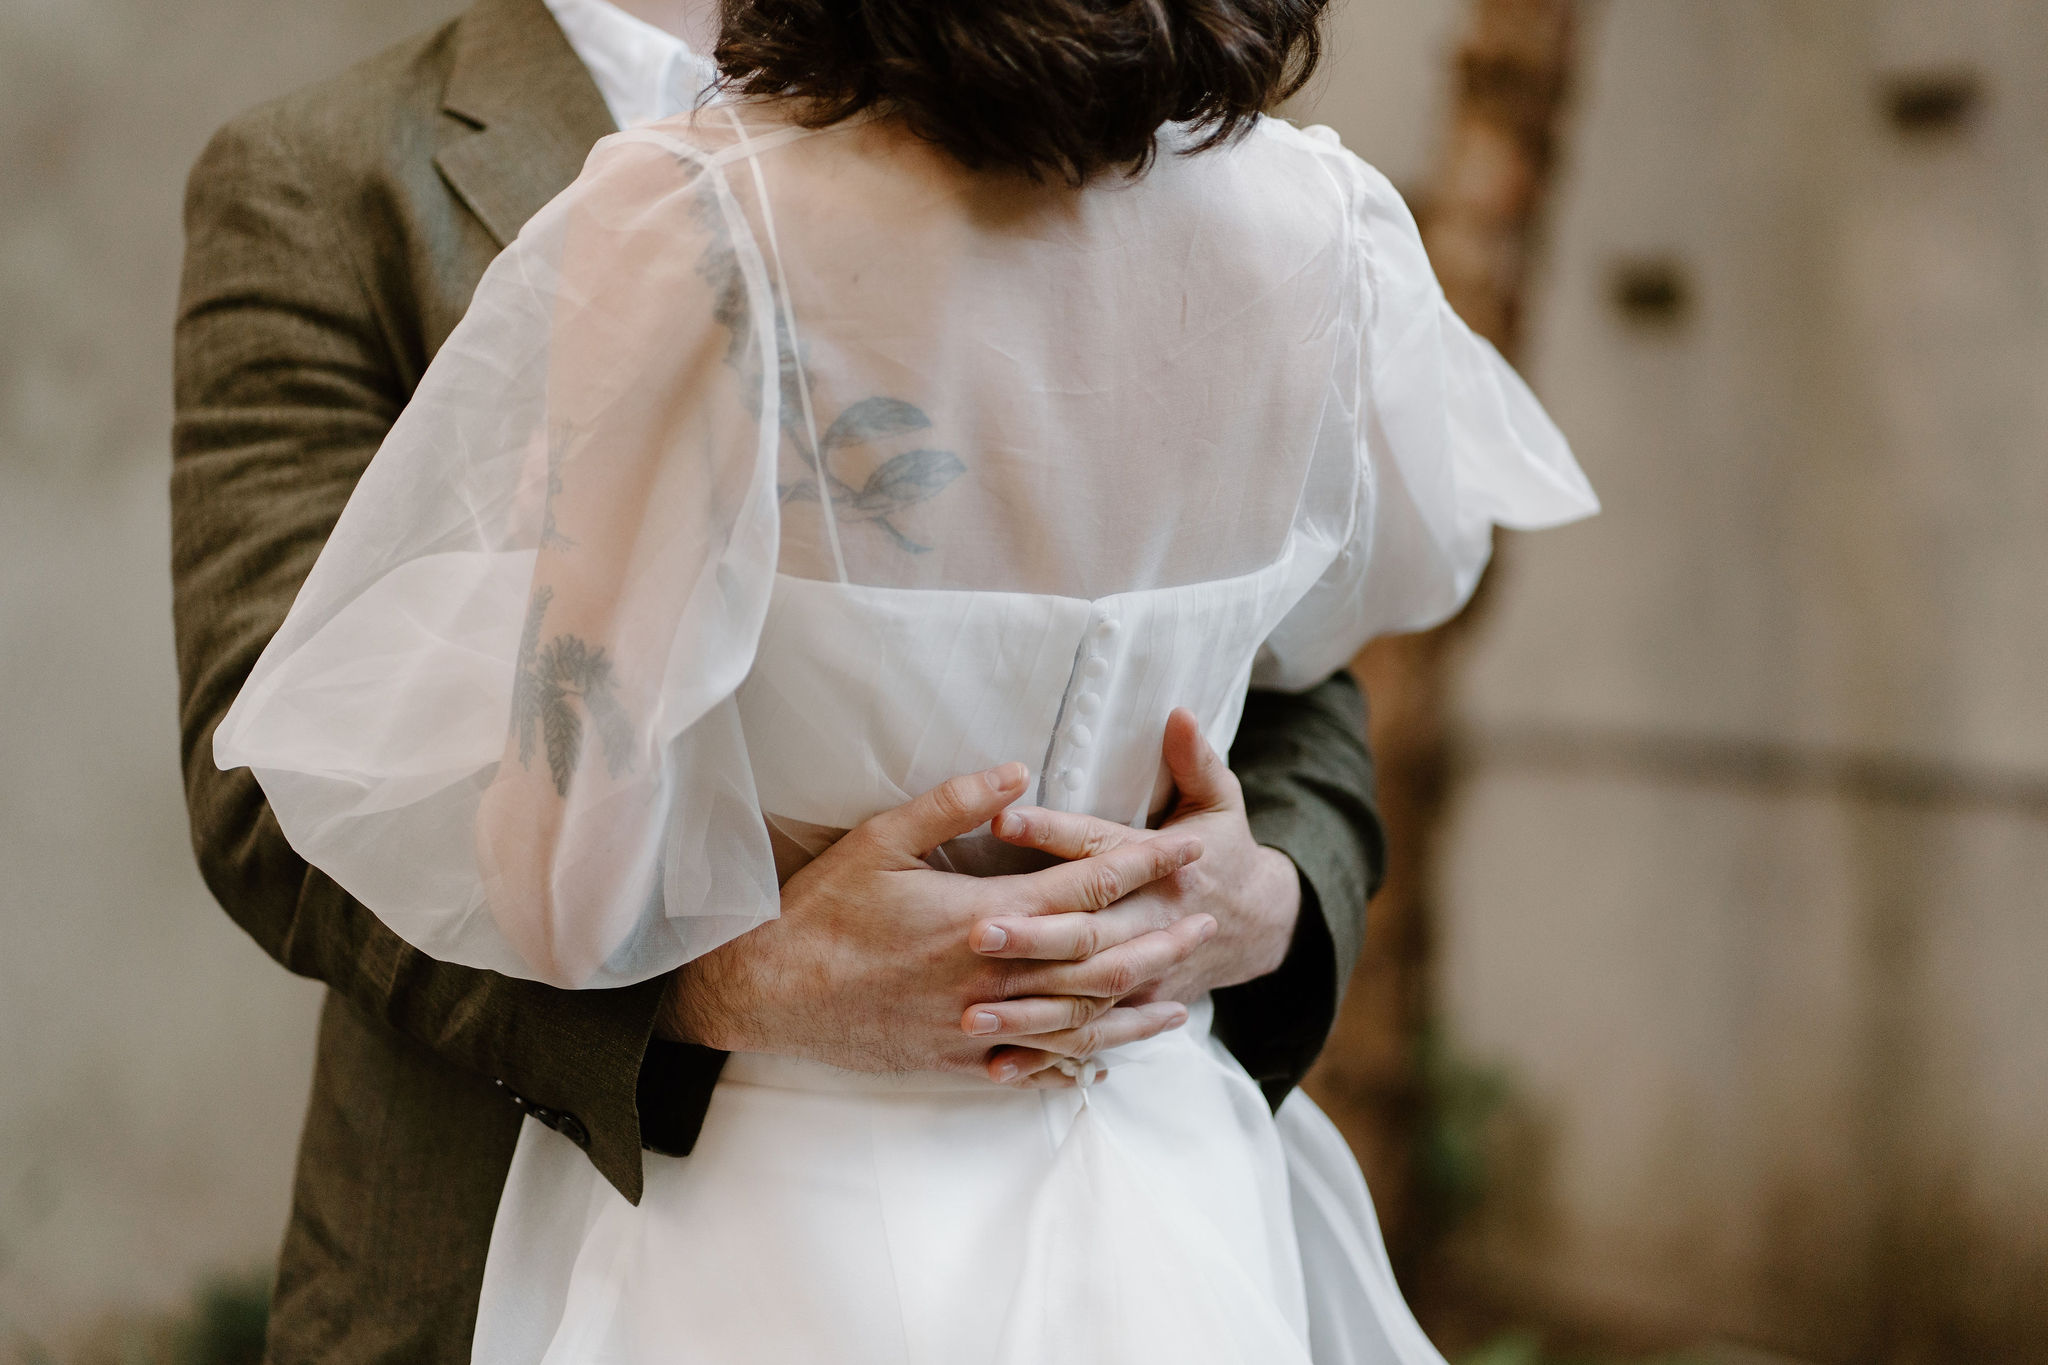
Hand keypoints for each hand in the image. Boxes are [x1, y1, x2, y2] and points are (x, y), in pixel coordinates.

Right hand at [657, 763, 1217, 1085]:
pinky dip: (1074, 1061)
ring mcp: (977, 1026)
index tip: (1186, 848)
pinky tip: (1102, 1060)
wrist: (769, 991)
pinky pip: (1032, 1065)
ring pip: (1076, 1022)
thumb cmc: (821, 909)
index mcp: (981, 916)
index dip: (1141, 865)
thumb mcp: (881, 837)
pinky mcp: (956, 1061)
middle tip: (1207, 918)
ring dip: (1133, 1007)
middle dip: (1157, 935)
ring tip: (1181, 995)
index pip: (1084, 888)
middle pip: (1098, 960)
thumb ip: (954, 802)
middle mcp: (992, 977)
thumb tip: (1018, 770)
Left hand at [964, 709, 1301, 1079]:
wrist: (1259, 922)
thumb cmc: (1222, 848)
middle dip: (1034, 936)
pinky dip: (1045, 1055)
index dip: (1055, 833)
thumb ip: (1195, 760)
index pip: (1102, 848)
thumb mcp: (1219, 799)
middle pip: (1089, 933)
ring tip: (970, 1011)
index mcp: (1164, 868)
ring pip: (1085, 998)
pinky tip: (996, 1063)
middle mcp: (1154, 924)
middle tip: (974, 932)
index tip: (1003, 820)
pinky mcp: (1134, 1009)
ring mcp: (1146, 976)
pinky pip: (1088, 1039)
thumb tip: (1179, 713)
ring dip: (1029, 1008)